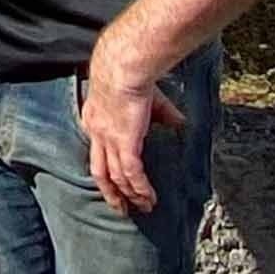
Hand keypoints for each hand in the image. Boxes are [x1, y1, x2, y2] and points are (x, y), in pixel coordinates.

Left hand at [79, 27, 190, 215]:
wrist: (124, 66)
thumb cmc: (132, 71)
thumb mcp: (145, 94)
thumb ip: (161, 112)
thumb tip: (179, 121)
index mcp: (94, 118)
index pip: (97, 150)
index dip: (104, 167)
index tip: (111, 180)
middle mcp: (97, 133)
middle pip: (100, 171)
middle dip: (111, 192)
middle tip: (121, 207)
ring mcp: (108, 139)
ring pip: (117, 177)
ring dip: (131, 194)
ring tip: (143, 207)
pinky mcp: (124, 142)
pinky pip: (132, 173)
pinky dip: (141, 188)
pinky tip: (149, 198)